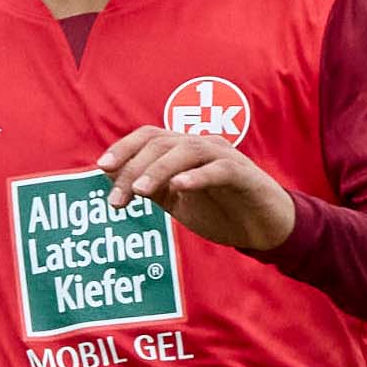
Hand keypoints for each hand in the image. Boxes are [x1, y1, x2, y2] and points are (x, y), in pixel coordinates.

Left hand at [97, 126, 296, 252]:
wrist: (265, 229)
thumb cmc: (222, 211)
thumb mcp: (177, 202)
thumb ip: (151, 188)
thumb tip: (114, 178)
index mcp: (185, 149)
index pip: (149, 137)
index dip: (124, 148)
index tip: (102, 169)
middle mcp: (203, 145)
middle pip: (162, 143)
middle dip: (134, 168)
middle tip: (116, 200)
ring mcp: (225, 157)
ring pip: (187, 150)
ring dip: (159, 170)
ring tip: (139, 192)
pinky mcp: (245, 175)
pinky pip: (220, 169)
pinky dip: (197, 176)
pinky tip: (179, 188)